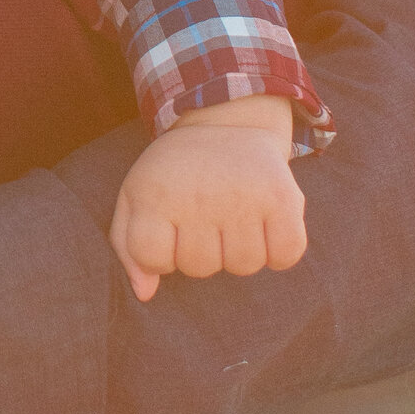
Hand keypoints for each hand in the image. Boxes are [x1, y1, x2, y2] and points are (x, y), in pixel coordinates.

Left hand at [110, 97, 306, 302]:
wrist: (225, 119)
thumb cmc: (176, 172)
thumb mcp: (136, 196)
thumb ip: (129, 247)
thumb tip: (146, 294)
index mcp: (156, 195)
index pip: (152, 259)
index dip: (161, 255)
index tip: (169, 232)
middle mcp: (199, 196)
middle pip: (199, 267)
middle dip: (201, 253)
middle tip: (205, 219)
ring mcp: (242, 197)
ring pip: (243, 265)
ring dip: (239, 252)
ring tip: (234, 220)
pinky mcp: (282, 198)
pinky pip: (285, 255)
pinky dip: (279, 251)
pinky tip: (266, 229)